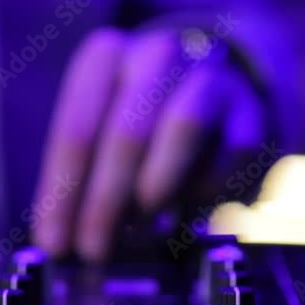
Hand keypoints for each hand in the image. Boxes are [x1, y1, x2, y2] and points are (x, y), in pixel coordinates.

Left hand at [33, 27, 271, 262]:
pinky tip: (187, 205)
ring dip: (157, 185)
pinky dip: (205, 185)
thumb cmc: (139, 121)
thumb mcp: (97, 136)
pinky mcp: (249, 107)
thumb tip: (59, 240)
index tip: (55, 242)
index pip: (76, 128)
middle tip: (94, 249)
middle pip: (126, 131)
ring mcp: (207, 74)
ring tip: (139, 225)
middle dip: (106, 200)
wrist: (212, 89)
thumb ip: (80, 180)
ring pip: (183, 127)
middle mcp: (156, 54)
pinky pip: (230, 149)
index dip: (64, 191)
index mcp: (104, 57)